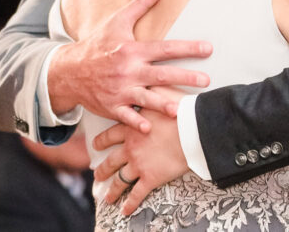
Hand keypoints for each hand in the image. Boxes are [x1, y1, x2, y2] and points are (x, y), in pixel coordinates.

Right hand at [49, 0, 211, 131]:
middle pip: (161, 75)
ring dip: (164, 104)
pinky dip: (137, 123)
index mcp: (133, 50)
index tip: (208, 48)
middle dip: (185, 77)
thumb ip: (141, 4)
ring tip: (183, 108)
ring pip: (146, 98)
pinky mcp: (112, 107)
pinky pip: (126, 117)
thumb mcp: (118, 21)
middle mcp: (128, 71)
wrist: (69, 70)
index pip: (165, 48)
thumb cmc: (98, 44)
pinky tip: (150, 129)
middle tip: (206, 80)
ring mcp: (120, 90)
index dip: (187, 48)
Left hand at [93, 90, 187, 215]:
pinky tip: (125, 210)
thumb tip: (145, 77)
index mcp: (132, 128)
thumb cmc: (180, 109)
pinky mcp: (151, 177)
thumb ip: (150, 88)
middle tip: (97, 175)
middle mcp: (131, 147)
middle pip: (111, 160)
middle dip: (103, 169)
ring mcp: (139, 164)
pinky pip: (137, 193)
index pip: (111, 135)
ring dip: (112, 189)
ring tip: (107, 197)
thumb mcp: (161, 92)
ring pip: (120, 179)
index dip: (102, 140)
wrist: (193, 127)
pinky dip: (130, 203)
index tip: (96, 144)